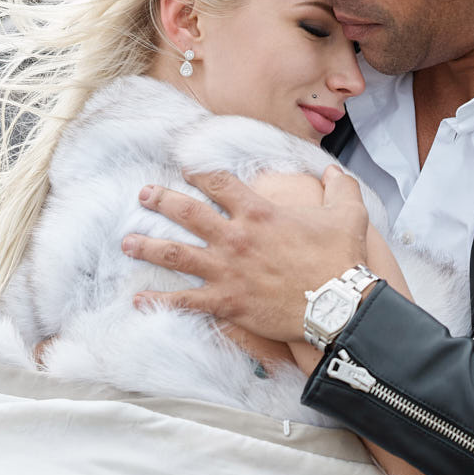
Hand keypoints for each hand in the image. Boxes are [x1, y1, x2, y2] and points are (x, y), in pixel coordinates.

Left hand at [125, 165, 368, 342]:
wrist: (338, 306)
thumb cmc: (341, 260)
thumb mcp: (348, 213)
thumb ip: (339, 186)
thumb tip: (332, 168)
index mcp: (259, 212)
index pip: (219, 183)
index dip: (200, 172)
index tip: (186, 168)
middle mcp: (235, 237)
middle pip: (187, 213)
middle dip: (161, 200)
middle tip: (143, 194)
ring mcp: (226, 271)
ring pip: (175, 253)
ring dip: (147, 246)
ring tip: (126, 241)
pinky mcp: (226, 302)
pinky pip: (184, 301)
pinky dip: (159, 300)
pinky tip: (139, 298)